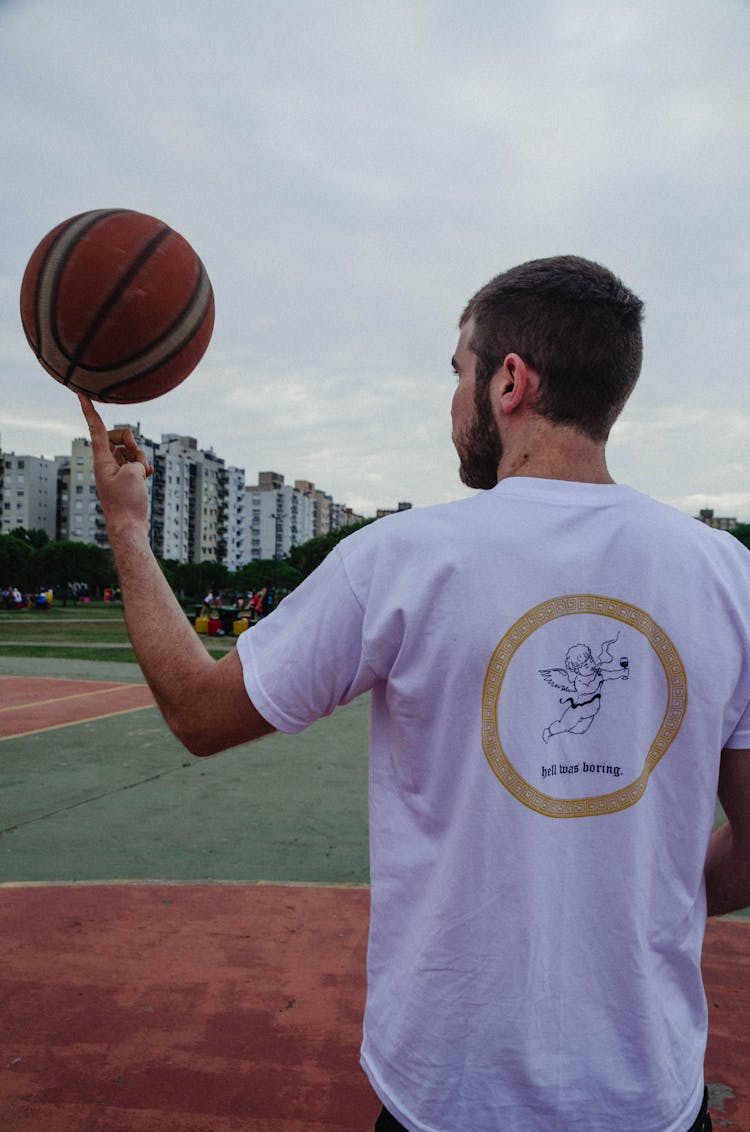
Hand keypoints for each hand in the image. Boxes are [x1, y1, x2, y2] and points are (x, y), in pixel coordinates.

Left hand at [78, 394, 152, 533]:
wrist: (129, 528)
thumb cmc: (128, 504)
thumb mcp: (134, 474)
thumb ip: (135, 459)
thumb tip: (136, 463)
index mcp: (102, 460)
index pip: (96, 429)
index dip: (89, 410)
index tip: (80, 393)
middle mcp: (106, 464)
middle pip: (119, 437)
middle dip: (132, 442)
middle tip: (137, 458)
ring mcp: (115, 471)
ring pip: (130, 451)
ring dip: (140, 458)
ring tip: (142, 476)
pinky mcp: (124, 479)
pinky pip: (134, 463)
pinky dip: (142, 466)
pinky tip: (147, 477)